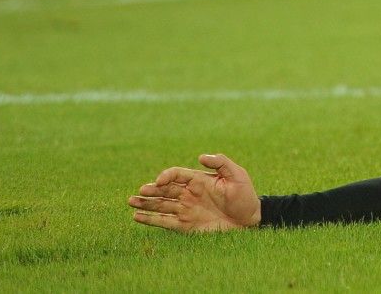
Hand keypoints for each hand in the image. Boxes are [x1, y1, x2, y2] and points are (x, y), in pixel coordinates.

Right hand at [128, 153, 260, 232]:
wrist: (249, 219)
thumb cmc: (245, 195)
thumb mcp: (237, 175)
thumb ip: (220, 163)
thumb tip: (201, 156)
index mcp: (199, 180)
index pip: (177, 175)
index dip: (167, 176)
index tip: (160, 181)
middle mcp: (189, 194)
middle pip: (165, 190)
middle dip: (152, 190)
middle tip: (139, 191)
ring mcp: (186, 209)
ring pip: (161, 205)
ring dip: (146, 203)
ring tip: (130, 201)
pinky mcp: (185, 225)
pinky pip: (164, 222)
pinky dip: (150, 219)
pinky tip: (137, 216)